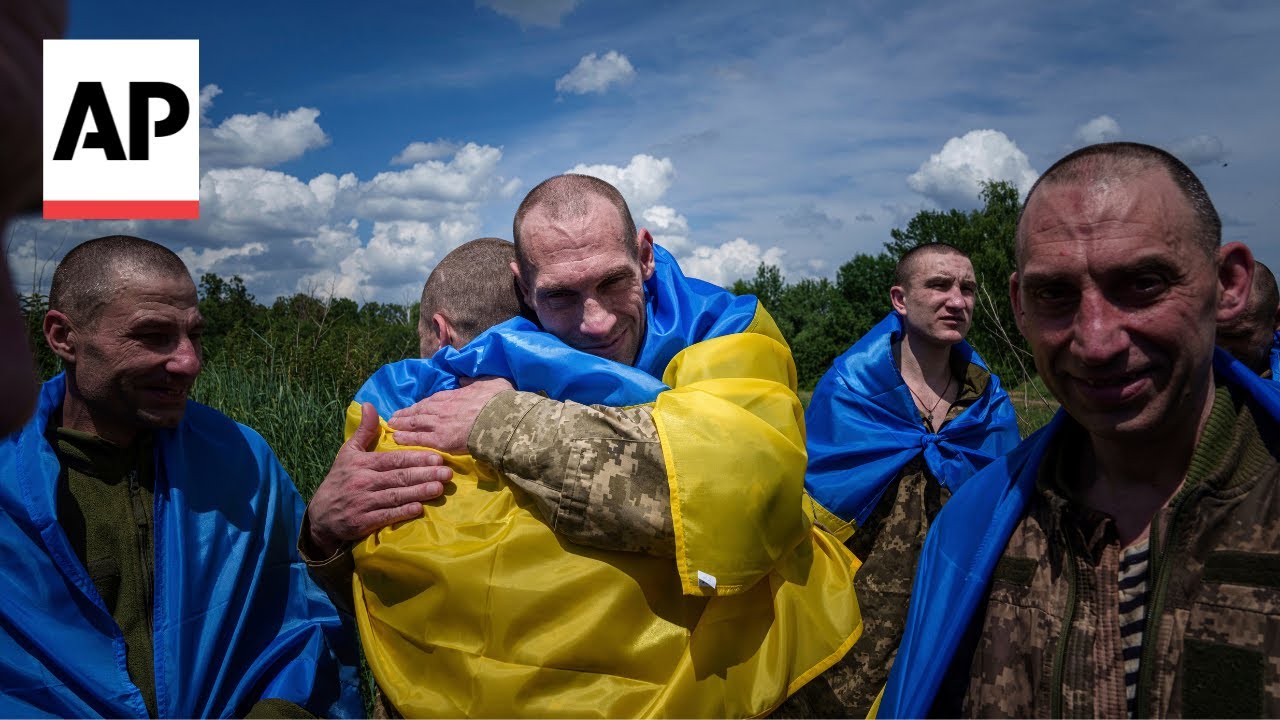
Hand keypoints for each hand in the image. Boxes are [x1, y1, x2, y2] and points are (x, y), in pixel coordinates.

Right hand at [305, 402, 452, 557]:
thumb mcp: (348, 452)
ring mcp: (363, 502)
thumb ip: (364, 431)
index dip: (416, 458)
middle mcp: (363, 481)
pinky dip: (402, 512)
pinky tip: (419, 509)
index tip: (437, 457)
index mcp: (363, 463)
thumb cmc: (340, 479)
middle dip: (425, 474)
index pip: (393, 459)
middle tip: (447, 473)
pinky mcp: (363, 522)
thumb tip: (369, 404)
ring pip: (395, 496)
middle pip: (398, 477)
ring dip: (418, 492)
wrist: (321, 515)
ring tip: (439, 488)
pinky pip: (385, 516)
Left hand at [387, 376, 513, 451]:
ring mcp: (439, 425)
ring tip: (392, 427)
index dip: (418, 405)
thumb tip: (463, 379)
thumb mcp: (488, 381)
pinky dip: (406, 439)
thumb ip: (473, 381)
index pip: (430, 400)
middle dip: (404, 415)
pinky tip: (397, 439)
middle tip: (393, 418)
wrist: (502, 420)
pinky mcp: (441, 441)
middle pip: (418, 412)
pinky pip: (418, 439)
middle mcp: (441, 409)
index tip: (411, 407)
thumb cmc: (498, 400)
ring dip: (401, 425)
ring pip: (414, 424)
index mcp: (451, 395)